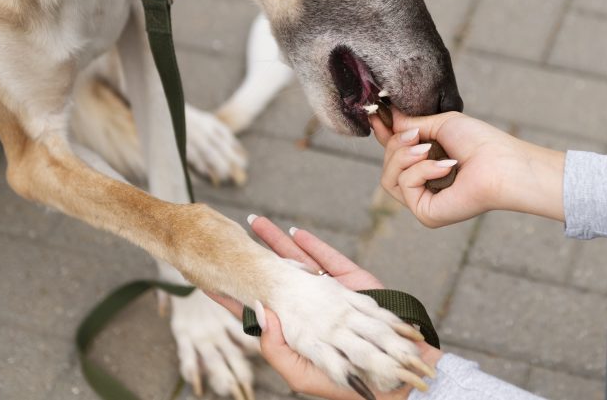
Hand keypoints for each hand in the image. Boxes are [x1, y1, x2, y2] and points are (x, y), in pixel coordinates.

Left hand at [207, 216, 441, 399]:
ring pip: (296, 262)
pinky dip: (311, 244)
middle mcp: (307, 311)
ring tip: (256, 222)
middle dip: (253, 258)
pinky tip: (294, 231)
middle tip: (230, 239)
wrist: (395, 372)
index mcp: (293, 333)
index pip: (255, 310)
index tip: (211, 278)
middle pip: (273, 278)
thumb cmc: (348, 383)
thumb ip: (277, 348)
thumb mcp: (303, 373)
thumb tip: (258, 311)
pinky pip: (326, 258)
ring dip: (277, 242)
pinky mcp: (349, 284)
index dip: (234, 295)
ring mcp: (327, 295)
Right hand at [370, 109, 565, 227]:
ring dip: (404, 157)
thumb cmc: (481, 143)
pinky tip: (445, 166)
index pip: (394, 152)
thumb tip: (389, 117)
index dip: (383, 135)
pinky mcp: (425, 213)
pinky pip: (403, 186)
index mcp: (427, 163)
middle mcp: (423, 184)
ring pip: (388, 177)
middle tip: (417, 136)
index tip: (375, 114)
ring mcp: (423, 200)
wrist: (502, 164)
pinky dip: (421, 171)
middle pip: (387, 164)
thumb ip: (413, 124)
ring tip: (428, 148)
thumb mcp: (442, 125)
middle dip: (396, 145)